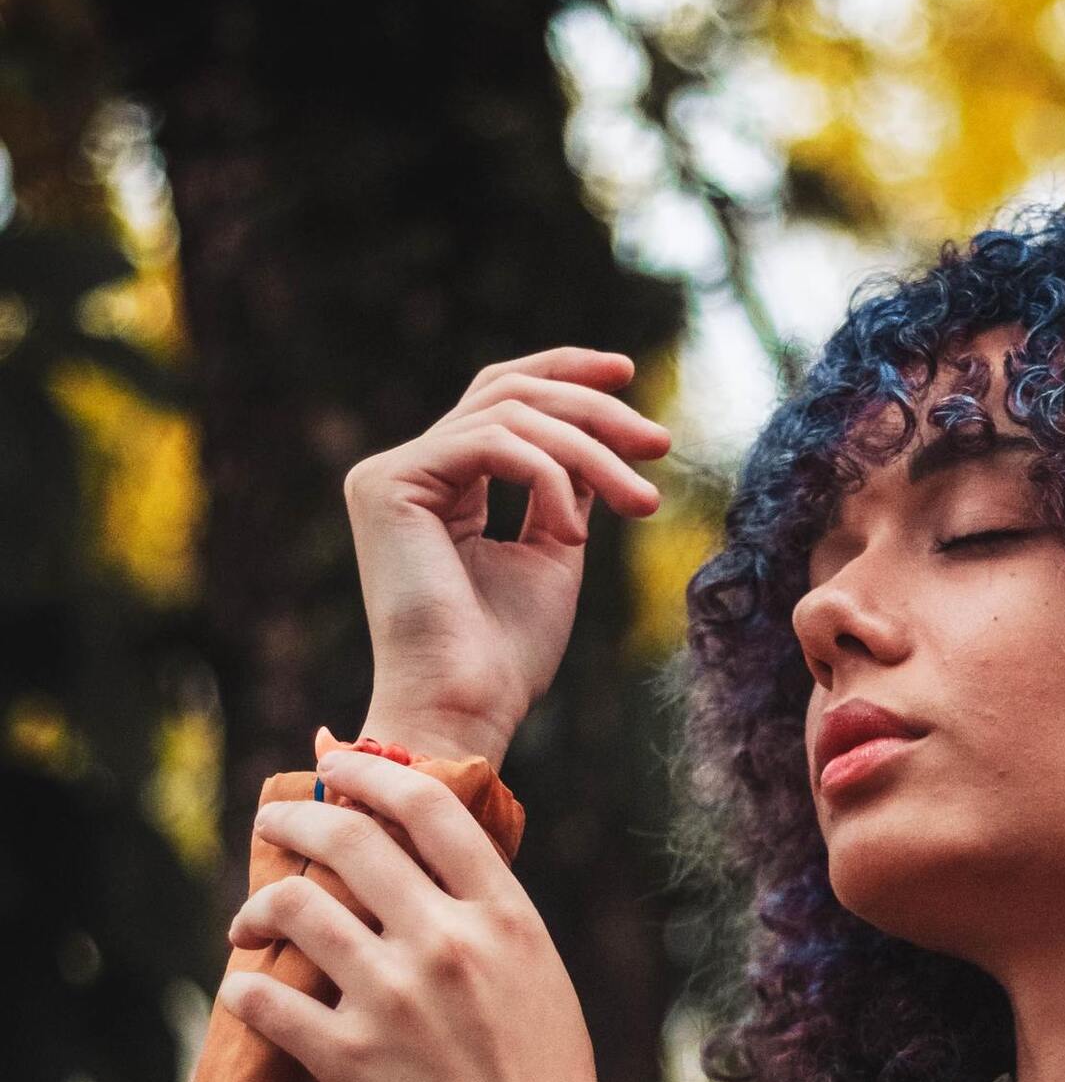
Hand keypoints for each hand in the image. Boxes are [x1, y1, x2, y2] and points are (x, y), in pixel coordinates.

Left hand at [219, 752, 661, 1081]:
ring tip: (247, 920)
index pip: (429, 807)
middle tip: (271, 823)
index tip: (335, 767)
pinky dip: (242, 991)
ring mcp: (395, 999)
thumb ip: (489, 926)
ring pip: (294, 909)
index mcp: (507, 919)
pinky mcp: (349, 1061)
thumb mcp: (542, 987)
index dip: (370, 774)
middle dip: (294, 818)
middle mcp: (449, 944)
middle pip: (348, 840)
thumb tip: (429, 877)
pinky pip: (263, 1001)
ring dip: (256, 905)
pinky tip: (243, 995)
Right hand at [345, 349, 670, 766]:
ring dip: (591, 452)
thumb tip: (596, 435)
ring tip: (641, 504)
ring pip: (509, 415)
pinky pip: (492, 444)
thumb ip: (564, 487)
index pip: (499, 399)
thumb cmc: (507, 655)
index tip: (629, 375)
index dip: (563, 373)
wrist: (466, 709)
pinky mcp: (388, 484)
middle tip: (660, 442)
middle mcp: (407, 471)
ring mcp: (390, 474)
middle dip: (593, 410)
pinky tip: (575, 533)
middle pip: (509, 395)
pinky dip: (548, 477)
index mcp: (439, 485)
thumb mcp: (552, 551)